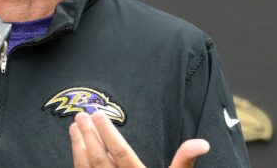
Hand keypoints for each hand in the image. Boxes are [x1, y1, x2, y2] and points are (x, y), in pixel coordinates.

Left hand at [69, 112, 209, 167]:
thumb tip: (201, 143)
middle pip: (99, 159)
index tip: (98, 115)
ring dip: (78, 146)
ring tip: (74, 126)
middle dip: (89, 135)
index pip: (120, 153)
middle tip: (81, 115)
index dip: (108, 133)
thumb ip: (184, 160)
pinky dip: (77, 160)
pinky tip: (75, 148)